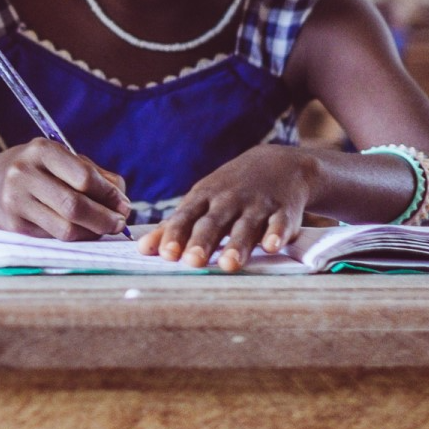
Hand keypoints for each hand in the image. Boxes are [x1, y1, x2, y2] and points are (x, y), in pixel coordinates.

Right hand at [0, 138, 131, 239]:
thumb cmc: (33, 171)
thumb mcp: (57, 160)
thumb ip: (92, 174)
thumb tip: (121, 199)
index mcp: (41, 150)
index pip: (83, 177)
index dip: (109, 194)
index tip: (123, 204)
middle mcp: (24, 173)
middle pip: (75, 205)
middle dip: (105, 218)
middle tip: (119, 222)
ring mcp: (16, 200)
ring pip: (66, 227)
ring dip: (93, 232)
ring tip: (103, 228)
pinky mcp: (15, 225)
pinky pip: (55, 237)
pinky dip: (75, 237)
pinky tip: (81, 231)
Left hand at [138, 146, 316, 270]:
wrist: (278, 164)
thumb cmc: (230, 190)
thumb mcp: (202, 200)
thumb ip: (176, 225)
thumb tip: (144, 249)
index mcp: (204, 197)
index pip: (186, 216)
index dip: (175, 234)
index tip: (165, 254)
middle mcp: (229, 200)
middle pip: (213, 222)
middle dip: (201, 241)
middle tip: (191, 262)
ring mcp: (257, 205)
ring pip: (246, 226)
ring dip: (237, 245)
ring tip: (228, 265)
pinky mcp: (284, 211)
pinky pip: (280, 223)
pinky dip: (277, 234)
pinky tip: (271, 247)